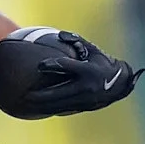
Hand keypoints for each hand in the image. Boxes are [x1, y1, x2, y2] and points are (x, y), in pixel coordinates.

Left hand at [26, 31, 142, 114]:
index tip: (39, 65)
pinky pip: (63, 109)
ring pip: (59, 104)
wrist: (120, 84)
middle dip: (40, 95)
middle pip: (58, 92)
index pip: (66, 66)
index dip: (52, 65)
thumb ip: (77, 41)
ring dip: (42, 105)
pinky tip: (38, 108)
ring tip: (27, 104)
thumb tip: (59, 34)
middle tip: (24, 94)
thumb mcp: (93, 50)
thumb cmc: (103, 63)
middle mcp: (86, 87)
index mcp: (88, 70)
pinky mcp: (83, 107)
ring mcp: (84, 99)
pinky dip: (50, 108)